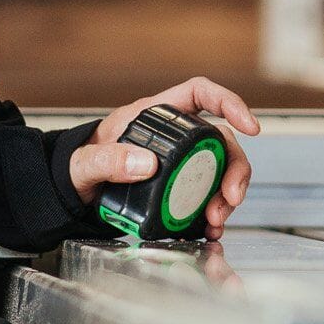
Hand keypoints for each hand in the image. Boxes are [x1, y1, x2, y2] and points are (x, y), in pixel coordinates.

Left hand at [68, 78, 263, 234]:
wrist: (73, 192)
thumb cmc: (78, 166)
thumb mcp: (85, 162)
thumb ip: (108, 160)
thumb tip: (145, 163)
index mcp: (156, 115)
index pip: (200, 94)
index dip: (229, 104)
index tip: (250, 126)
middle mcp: (174, 137)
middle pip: (221, 142)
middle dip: (234, 169)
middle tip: (230, 198)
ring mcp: (179, 163)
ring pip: (218, 172)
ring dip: (225, 197)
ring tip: (215, 221)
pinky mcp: (177, 189)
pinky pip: (204, 198)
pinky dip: (211, 214)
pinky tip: (208, 229)